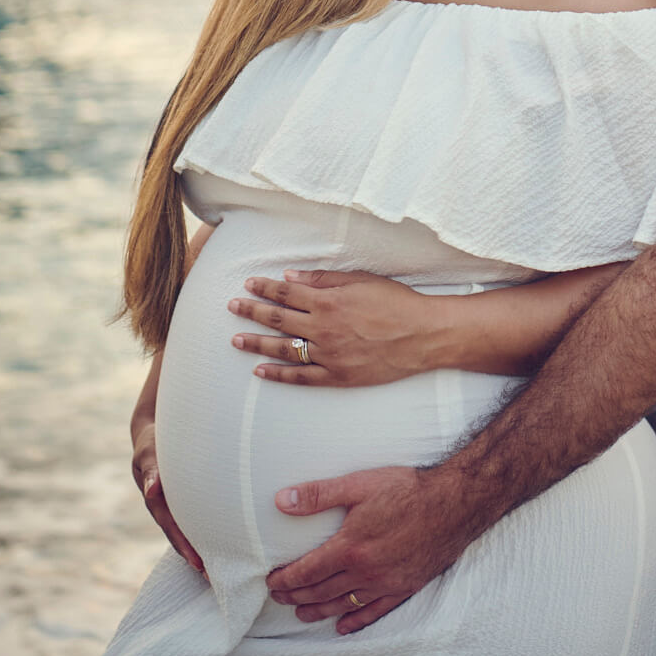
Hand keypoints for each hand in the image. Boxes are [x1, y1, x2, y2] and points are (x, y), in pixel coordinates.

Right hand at [131, 420, 203, 572]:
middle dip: (193, 553)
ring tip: (218, 565)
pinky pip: (194, 512)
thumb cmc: (153, 439)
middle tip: (211, 575)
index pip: (171, 526)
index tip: (198, 564)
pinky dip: (205, 525)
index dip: (183, 545)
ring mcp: (173, 500)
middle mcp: (163, 503)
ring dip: (199, 544)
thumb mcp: (148, 450)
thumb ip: (151, 468)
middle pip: (178, 533)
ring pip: (186, 525)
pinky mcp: (185, 494)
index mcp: (155, 498)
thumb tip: (151, 490)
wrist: (153, 427)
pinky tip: (222, 535)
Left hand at [228, 269, 446, 385]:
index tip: (248, 284)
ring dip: (257, 343)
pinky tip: (260, 371)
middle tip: (232, 307)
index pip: (287, 294)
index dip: (264, 288)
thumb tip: (290, 278)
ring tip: (236, 339)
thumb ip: (324, 280)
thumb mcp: (361, 280)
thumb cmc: (396, 302)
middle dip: (252, 312)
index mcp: (328, 302)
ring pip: (283, 349)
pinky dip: (278, 375)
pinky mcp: (337, 377)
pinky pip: (301, 377)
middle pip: (278, 319)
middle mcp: (323, 329)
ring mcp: (328, 355)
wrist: (423, 335)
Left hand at [267, 465, 475, 634]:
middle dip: (296, 596)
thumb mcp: (359, 484)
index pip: (307, 571)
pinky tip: (342, 626)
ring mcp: (386, 583)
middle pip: (321, 591)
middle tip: (279, 598)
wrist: (454, 503)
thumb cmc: (407, 490)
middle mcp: (365, 572)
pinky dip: (355, 621)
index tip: (271, 581)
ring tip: (301, 613)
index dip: (286, 579)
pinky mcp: (405, 588)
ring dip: (318, 611)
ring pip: (343, 605)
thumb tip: (281, 500)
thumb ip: (318, 494)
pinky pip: (374, 612)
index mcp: (350, 547)